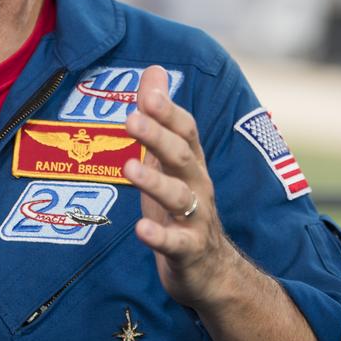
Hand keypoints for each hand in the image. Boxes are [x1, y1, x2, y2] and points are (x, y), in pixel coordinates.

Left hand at [124, 65, 239, 307]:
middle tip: (130, 118)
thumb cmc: (182, 207)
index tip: (148, 92)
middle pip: (181, 156)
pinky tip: (141, 228)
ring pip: (179, 197)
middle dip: (158, 136)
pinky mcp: (188, 251)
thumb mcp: (169, 160)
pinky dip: (159, 235)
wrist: (212, 271)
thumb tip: (154, 69)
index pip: (185, 130)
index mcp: (190, 163)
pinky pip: (175, 242)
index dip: (168, 111)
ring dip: (154, 182)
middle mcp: (197, 186)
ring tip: (129, 168)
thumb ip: (159, 117)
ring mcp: (195, 219)